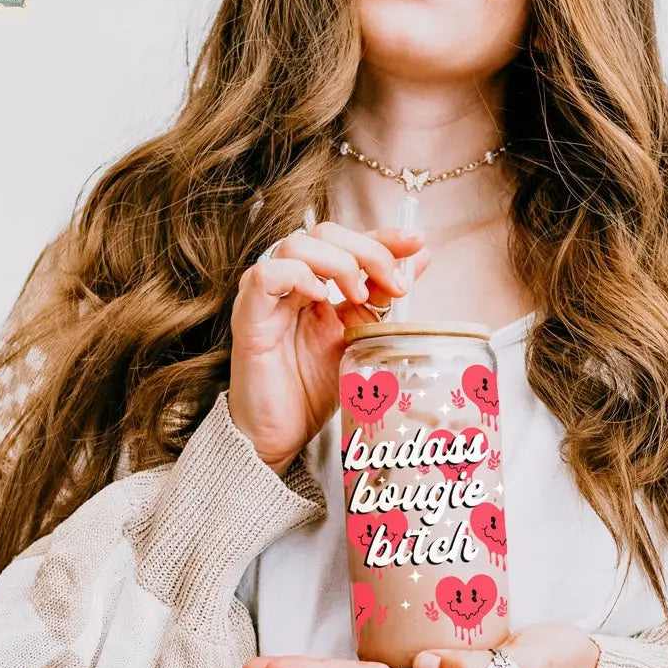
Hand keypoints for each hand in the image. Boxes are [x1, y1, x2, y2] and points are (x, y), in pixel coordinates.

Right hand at [228, 222, 431, 474]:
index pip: (347, 240)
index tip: (417, 243)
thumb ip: (383, 298)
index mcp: (315, 285)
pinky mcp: (249, 318)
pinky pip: (265, 276)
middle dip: (367, 249)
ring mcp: (267, 298)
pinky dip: (297, 276)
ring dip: (337, 262)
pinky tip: (321, 296)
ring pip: (295, 246)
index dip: (382, 236)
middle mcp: (289, 284)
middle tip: (394, 283)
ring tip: (359, 296)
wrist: (281, 434)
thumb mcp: (360, 336)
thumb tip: (418, 259)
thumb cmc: (312, 390)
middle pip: (323, 233)